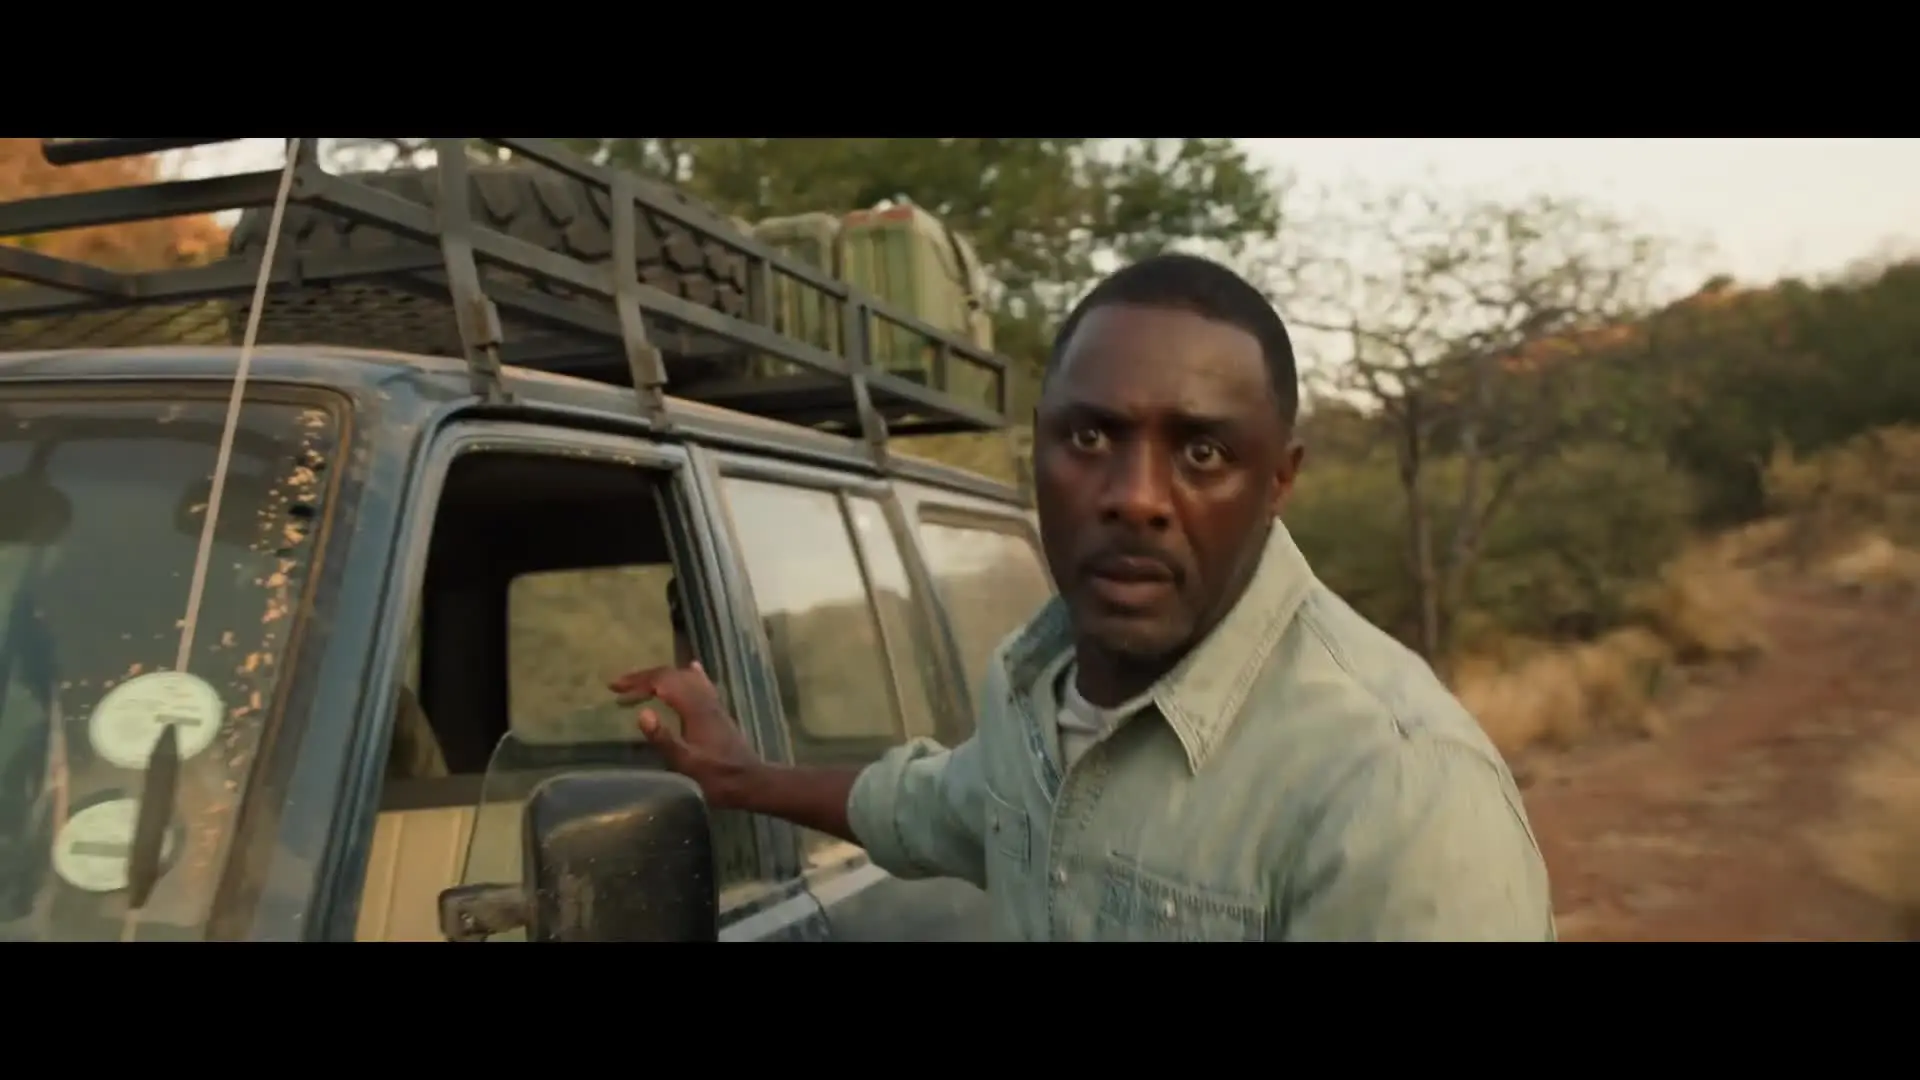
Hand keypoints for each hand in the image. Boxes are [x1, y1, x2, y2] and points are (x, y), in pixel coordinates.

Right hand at [608, 661, 759, 802]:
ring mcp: (714, 704)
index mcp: (695, 708)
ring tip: (640, 684)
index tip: (614, 688)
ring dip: (661, 677)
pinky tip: (692, 668)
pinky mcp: (719, 712)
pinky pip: (702, 684)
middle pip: (672, 675)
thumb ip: (663, 739)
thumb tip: (642, 713)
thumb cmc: (717, 777)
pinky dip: (689, 675)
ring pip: (685, 678)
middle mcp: (705, 700)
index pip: (662, 682)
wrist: (750, 782)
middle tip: (618, 687)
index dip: (637, 682)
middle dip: (643, 678)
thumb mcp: (686, 763)